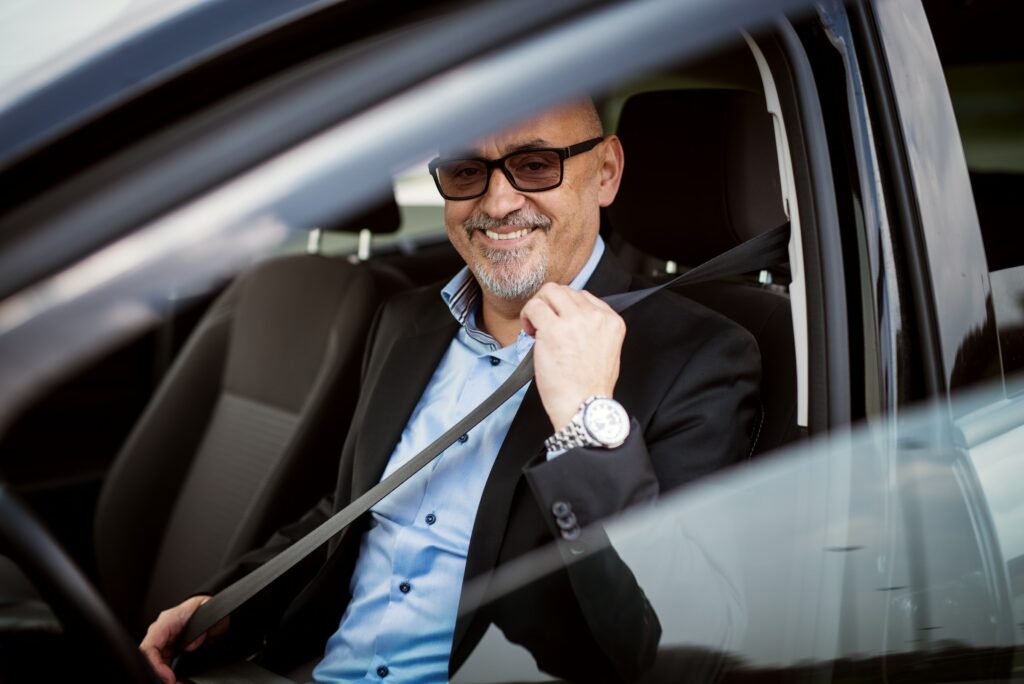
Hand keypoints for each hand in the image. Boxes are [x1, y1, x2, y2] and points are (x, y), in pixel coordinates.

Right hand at [139, 595, 227, 683]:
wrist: (215, 609)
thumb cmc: (209, 607)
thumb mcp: (210, 613)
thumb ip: (199, 630)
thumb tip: (190, 646)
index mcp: (167, 621)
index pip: (150, 645)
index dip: (155, 664)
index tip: (168, 677)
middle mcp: (162, 632)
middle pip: (150, 658)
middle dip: (159, 674)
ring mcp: (165, 642)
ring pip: (156, 664)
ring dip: (164, 676)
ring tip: (178, 683)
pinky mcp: (170, 650)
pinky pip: (164, 665)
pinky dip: (169, 675)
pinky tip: (177, 681)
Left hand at [520, 283, 625, 430]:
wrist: (584, 406)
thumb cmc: (591, 387)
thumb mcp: (607, 350)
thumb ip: (594, 329)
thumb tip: (570, 319)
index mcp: (611, 321)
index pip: (585, 296)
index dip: (566, 307)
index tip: (559, 321)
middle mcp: (595, 317)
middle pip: (566, 290)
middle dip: (550, 303)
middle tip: (543, 322)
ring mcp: (574, 321)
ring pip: (549, 291)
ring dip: (538, 305)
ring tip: (536, 325)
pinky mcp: (553, 329)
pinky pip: (534, 307)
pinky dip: (527, 316)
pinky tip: (530, 331)